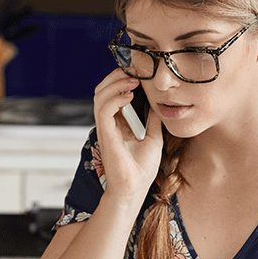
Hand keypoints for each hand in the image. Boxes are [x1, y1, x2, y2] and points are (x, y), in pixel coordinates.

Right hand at [92, 69, 162, 203]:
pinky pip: (103, 109)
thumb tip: (158, 105)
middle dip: (117, 75)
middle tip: (135, 69)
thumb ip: (152, 120)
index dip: (122, 79)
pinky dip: (115, 98)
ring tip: (133, 80)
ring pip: (99, 95)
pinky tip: (129, 95)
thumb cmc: (142, 169)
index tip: (139, 71)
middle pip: (102, 90)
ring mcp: (105, 128)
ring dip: (116, 83)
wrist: (135, 189)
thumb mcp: (153, 137)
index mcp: (117, 123)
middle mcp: (108, 123)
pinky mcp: (105, 134)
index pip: (113, 93)